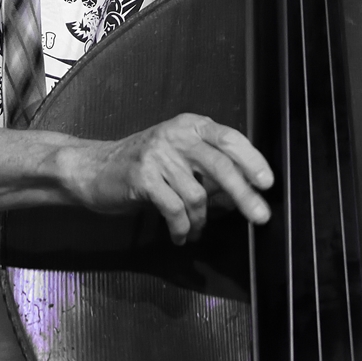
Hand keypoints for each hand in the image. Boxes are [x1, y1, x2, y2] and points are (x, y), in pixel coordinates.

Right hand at [71, 113, 272, 245]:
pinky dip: (181, 228)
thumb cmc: (143, 167)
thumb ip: (208, 172)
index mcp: (190, 126)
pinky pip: (174, 209)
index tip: (267, 182)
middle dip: (243, 194)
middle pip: (220, 165)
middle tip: (260, 216)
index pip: (229, 138)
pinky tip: (179, 235)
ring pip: (197, 195)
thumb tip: (242, 195)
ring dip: (200, 221)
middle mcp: (175, 135)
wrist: (94, 168)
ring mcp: (158, 154)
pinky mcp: (142, 176)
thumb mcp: (178, 160)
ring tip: (194, 230)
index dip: (251, 159)